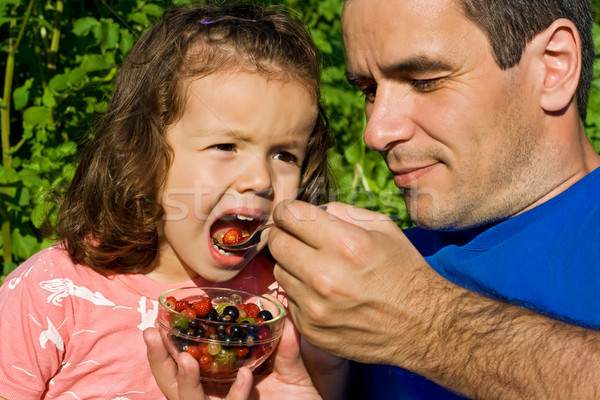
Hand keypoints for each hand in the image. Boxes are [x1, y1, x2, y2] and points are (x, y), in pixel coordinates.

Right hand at [143, 314, 321, 399]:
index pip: (182, 364)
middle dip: (159, 360)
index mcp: (217, 383)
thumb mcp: (290, 371)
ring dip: (186, 380)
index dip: (165, 347)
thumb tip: (283, 312)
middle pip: (174, 383)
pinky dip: (236, 394)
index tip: (155, 323)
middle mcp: (214, 398)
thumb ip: (285, 346)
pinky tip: (245, 376)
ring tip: (187, 358)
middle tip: (153, 333)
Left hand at [268, 200, 443, 368]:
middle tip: (300, 237)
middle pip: (276, 242)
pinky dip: (301, 290)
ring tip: (318, 267)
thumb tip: (309, 209)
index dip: (288, 210)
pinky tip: (324, 292)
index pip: (288, 215)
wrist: (421, 325)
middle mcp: (324, 276)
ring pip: (279, 270)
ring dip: (292, 264)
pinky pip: (289, 297)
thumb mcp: (382, 227)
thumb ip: (341, 210)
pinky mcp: (310, 328)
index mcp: (345, 244)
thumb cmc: (403, 270)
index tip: (292, 214)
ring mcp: (314, 307)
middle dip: (285, 234)